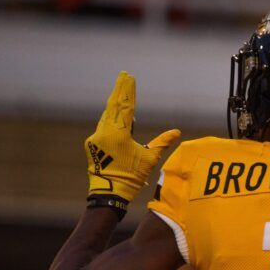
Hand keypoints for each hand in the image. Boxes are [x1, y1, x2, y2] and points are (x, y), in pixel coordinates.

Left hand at [85, 71, 180, 203]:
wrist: (109, 193)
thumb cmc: (131, 177)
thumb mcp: (149, 159)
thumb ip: (162, 142)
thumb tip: (176, 132)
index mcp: (118, 134)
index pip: (125, 107)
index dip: (128, 91)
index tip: (129, 77)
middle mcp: (104, 132)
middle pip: (113, 107)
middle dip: (120, 91)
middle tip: (123, 75)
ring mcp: (96, 138)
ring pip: (107, 116)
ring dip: (114, 104)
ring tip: (120, 91)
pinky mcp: (93, 144)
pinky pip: (103, 126)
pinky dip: (110, 118)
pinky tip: (115, 115)